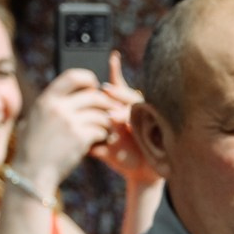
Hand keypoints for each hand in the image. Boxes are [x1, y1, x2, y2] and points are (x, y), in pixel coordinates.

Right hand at [14, 65, 121, 191]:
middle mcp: (58, 107)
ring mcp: (69, 122)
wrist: (32, 172)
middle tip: (109, 112)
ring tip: (106, 129)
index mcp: (46, 100)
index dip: (88, 79)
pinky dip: (105, 136)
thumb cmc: (32, 149)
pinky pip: (102, 130)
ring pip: (101, 114)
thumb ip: (48, 107)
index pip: (73, 76)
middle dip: (106, 104)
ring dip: (107, 122)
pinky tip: (102, 141)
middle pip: (94, 96)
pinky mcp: (80, 138)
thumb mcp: (33, 120)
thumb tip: (63, 96)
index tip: (94, 87)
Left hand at [86, 54, 157, 185]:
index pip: (119, 87)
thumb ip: (90, 139)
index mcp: (124, 111)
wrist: (142, 177)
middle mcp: (139, 112)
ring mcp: (152, 120)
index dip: (116, 72)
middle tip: (104, 89)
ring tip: (113, 113)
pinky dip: (142, 122)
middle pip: (129, 95)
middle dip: (118, 92)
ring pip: (140, 106)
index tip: (112, 56)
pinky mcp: (162, 131)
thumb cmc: (123, 160)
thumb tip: (72, 133)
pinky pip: (153, 121)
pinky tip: (130, 124)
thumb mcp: (102, 148)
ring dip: (126, 108)